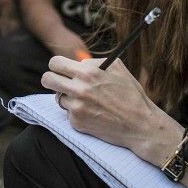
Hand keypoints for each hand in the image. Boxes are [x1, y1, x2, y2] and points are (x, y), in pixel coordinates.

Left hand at [41, 56, 182, 165]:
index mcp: (88, 72)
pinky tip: (92, 112)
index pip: (55, 63)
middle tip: (59, 82)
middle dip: (51, 79)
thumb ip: (93, 62)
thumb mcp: (116, 68)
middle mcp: (79, 89)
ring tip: (86, 100)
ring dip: (68, 97)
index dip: (56, 65)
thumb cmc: (131, 94)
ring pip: (58, 97)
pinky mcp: (77, 122)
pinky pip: (68, 113)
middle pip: (47, 80)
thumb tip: (77, 62)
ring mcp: (76, 107)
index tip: (60, 69)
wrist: (140, 124)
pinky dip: (77, 112)